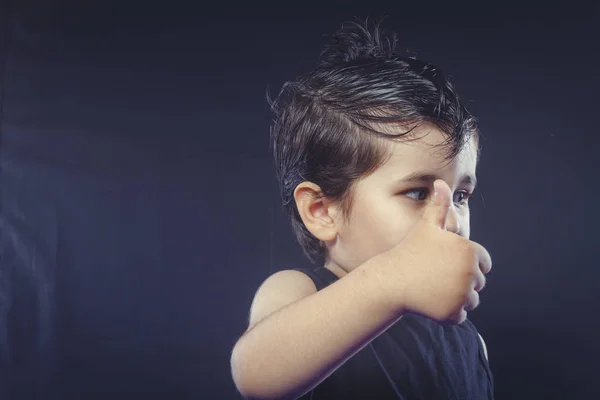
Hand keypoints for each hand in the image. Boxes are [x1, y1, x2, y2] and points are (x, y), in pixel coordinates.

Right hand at [378, 179, 491, 323]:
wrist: (391, 280)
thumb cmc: (409, 251)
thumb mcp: (426, 227)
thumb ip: (439, 206)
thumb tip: (441, 182)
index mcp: (470, 251)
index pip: (484, 263)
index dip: (464, 262)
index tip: (444, 261)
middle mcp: (471, 274)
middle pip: (478, 282)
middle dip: (461, 280)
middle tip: (435, 274)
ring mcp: (462, 295)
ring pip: (471, 300)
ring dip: (456, 297)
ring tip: (433, 286)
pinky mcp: (454, 313)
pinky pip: (460, 315)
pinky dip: (448, 311)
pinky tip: (431, 300)